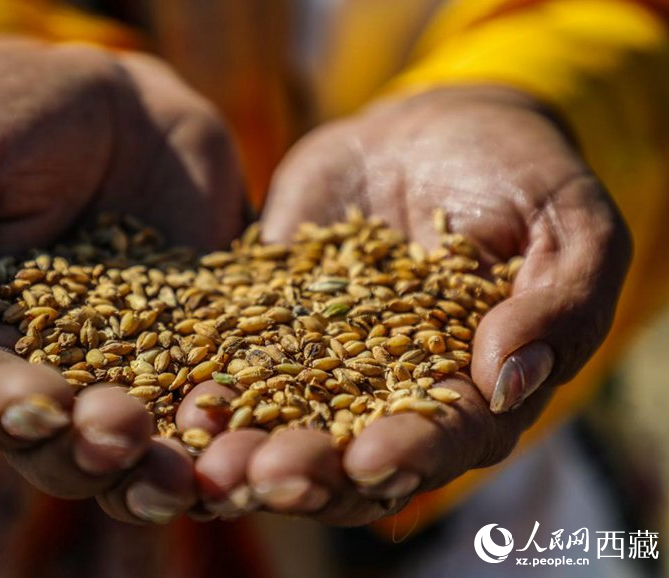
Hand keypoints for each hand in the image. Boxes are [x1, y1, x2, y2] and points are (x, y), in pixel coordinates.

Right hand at [0, 38, 244, 521]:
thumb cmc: (5, 115)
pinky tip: (249, 426)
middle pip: (64, 445)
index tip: (43, 404)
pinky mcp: (201, 342)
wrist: (112, 99)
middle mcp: (56, 369)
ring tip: (193, 472)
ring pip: (143, 444)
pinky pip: (216, 392)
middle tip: (124, 433)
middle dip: (91, 452)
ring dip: (163, 468)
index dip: (8, 410)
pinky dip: (231, 419)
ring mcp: (135, 363)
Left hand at [182, 86, 631, 523]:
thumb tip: (510, 383)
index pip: (438, 441)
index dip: (407, 458)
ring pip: (280, 424)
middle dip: (305, 474)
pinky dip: (208, 385)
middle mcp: (388, 395)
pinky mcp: (270, 322)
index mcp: (468, 390)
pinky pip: (234, 362)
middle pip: (345, 456)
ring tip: (207, 460)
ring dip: (244, 451)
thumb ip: (558, 304)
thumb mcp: (569, 225)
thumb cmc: (519, 176)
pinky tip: (178, 398)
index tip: (371, 463)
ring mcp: (321, 362)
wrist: (434, 129)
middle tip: (260, 479)